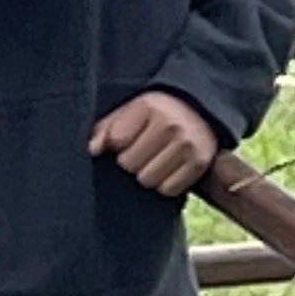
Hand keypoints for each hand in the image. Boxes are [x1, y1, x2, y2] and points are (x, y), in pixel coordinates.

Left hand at [89, 89, 218, 195]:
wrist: (200, 113)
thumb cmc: (156, 114)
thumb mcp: (130, 110)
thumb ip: (107, 127)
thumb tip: (93, 149)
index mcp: (149, 107)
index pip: (117, 140)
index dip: (117, 144)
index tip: (125, 140)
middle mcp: (170, 125)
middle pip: (130, 164)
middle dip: (131, 161)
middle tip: (142, 151)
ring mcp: (187, 145)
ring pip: (148, 179)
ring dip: (147, 174)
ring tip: (154, 160)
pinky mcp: (199, 163)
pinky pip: (168, 189)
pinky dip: (165, 183)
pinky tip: (168, 169)